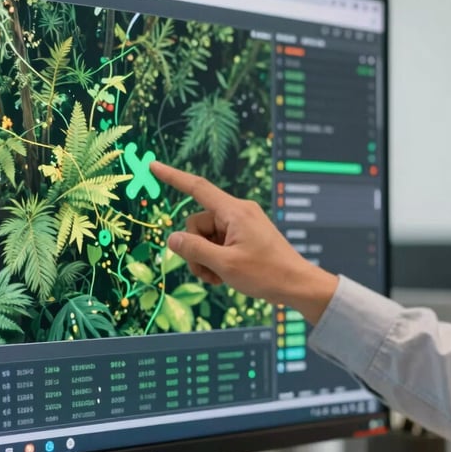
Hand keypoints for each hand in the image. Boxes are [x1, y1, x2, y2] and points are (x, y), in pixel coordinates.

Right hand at [149, 161, 337, 323]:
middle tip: (209, 273)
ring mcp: (242, 224)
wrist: (297, 285)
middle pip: (197, 223)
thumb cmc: (266, 274)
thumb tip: (172, 238)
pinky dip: (216, 259)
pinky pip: (218, 243)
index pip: (198, 188)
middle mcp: (238, 212)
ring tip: (219, 278)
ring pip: (205, 237)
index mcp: (234, 211)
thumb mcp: (225, 265)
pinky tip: (225, 276)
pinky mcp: (244, 236)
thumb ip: (195, 250)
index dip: (173, 177)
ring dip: (205, 259)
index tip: (153, 166)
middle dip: (195, 249)